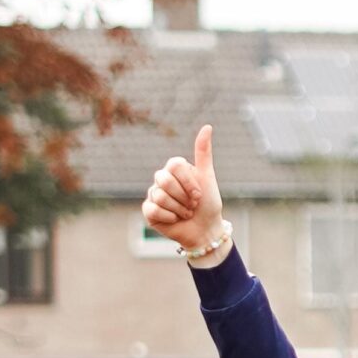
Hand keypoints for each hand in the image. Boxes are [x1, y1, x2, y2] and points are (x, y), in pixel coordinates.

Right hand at [140, 125, 225, 259]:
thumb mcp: (208, 178)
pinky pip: (153, 209)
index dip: (189, 183)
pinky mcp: (149, 210)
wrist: (206, 230)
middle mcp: (161, 179)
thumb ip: (204, 153)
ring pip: (160, 196)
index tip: (199, 194)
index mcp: (174, 169)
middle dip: (184, 197)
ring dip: (179, 209)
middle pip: (164, 180)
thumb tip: (207, 126)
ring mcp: (153, 194)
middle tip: (192, 206)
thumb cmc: (209, 205)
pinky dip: (169, 218)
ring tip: (186, 214)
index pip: (174, 165)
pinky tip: (175, 220)